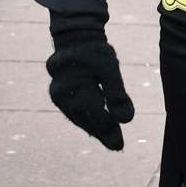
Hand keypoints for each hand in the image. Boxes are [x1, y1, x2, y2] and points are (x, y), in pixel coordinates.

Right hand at [45, 35, 135, 150]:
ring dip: (95, 129)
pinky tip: (99, 129)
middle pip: (86, 119)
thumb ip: (117, 93)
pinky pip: (74, 114)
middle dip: (103, 133)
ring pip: (79, 118)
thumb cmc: (95, 53)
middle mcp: (62, 93)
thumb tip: (127, 120)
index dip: (109, 128)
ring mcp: (59, 97)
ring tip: (112, 141)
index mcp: (76, 84)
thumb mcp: (110, 68)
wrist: (75, 39)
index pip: (95, 113)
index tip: (120, 143)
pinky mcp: (60, 98)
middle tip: (118, 146)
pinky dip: (87, 121)